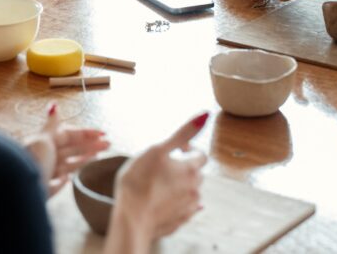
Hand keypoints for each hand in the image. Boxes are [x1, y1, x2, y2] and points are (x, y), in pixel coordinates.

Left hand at [25, 104, 109, 195]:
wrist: (19, 187)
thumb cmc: (32, 160)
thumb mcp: (43, 139)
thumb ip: (52, 124)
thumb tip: (53, 105)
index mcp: (44, 142)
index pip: (69, 135)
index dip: (85, 133)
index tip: (102, 134)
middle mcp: (45, 156)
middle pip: (71, 149)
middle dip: (90, 145)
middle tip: (108, 144)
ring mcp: (46, 172)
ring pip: (68, 164)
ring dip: (84, 159)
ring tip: (99, 156)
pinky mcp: (46, 189)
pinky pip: (59, 181)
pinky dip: (65, 179)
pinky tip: (70, 178)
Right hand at [110, 113, 207, 242]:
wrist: (130, 220)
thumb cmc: (139, 182)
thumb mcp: (157, 149)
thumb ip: (182, 133)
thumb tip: (205, 114)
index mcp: (191, 169)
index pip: (201, 155)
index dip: (189, 149)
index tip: (175, 150)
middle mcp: (194, 189)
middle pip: (196, 173)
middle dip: (185, 167)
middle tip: (165, 166)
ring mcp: (187, 208)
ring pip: (191, 192)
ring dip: (181, 185)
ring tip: (161, 184)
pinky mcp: (178, 222)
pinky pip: (184, 210)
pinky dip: (178, 203)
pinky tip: (166, 202)